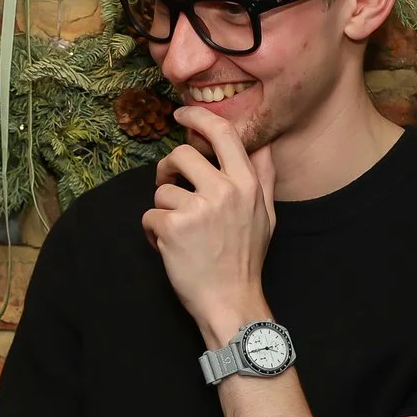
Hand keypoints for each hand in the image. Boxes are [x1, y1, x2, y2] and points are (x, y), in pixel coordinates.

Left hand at [139, 105, 275, 342]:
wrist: (231, 301)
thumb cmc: (245, 260)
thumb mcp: (266, 215)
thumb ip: (263, 177)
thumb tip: (265, 144)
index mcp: (247, 184)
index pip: (223, 133)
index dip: (198, 117)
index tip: (182, 114)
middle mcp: (224, 190)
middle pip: (181, 155)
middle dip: (167, 170)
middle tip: (167, 186)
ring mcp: (198, 208)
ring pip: (162, 191)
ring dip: (163, 211)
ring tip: (178, 234)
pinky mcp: (174, 226)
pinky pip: (149, 216)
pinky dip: (152, 233)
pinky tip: (168, 249)